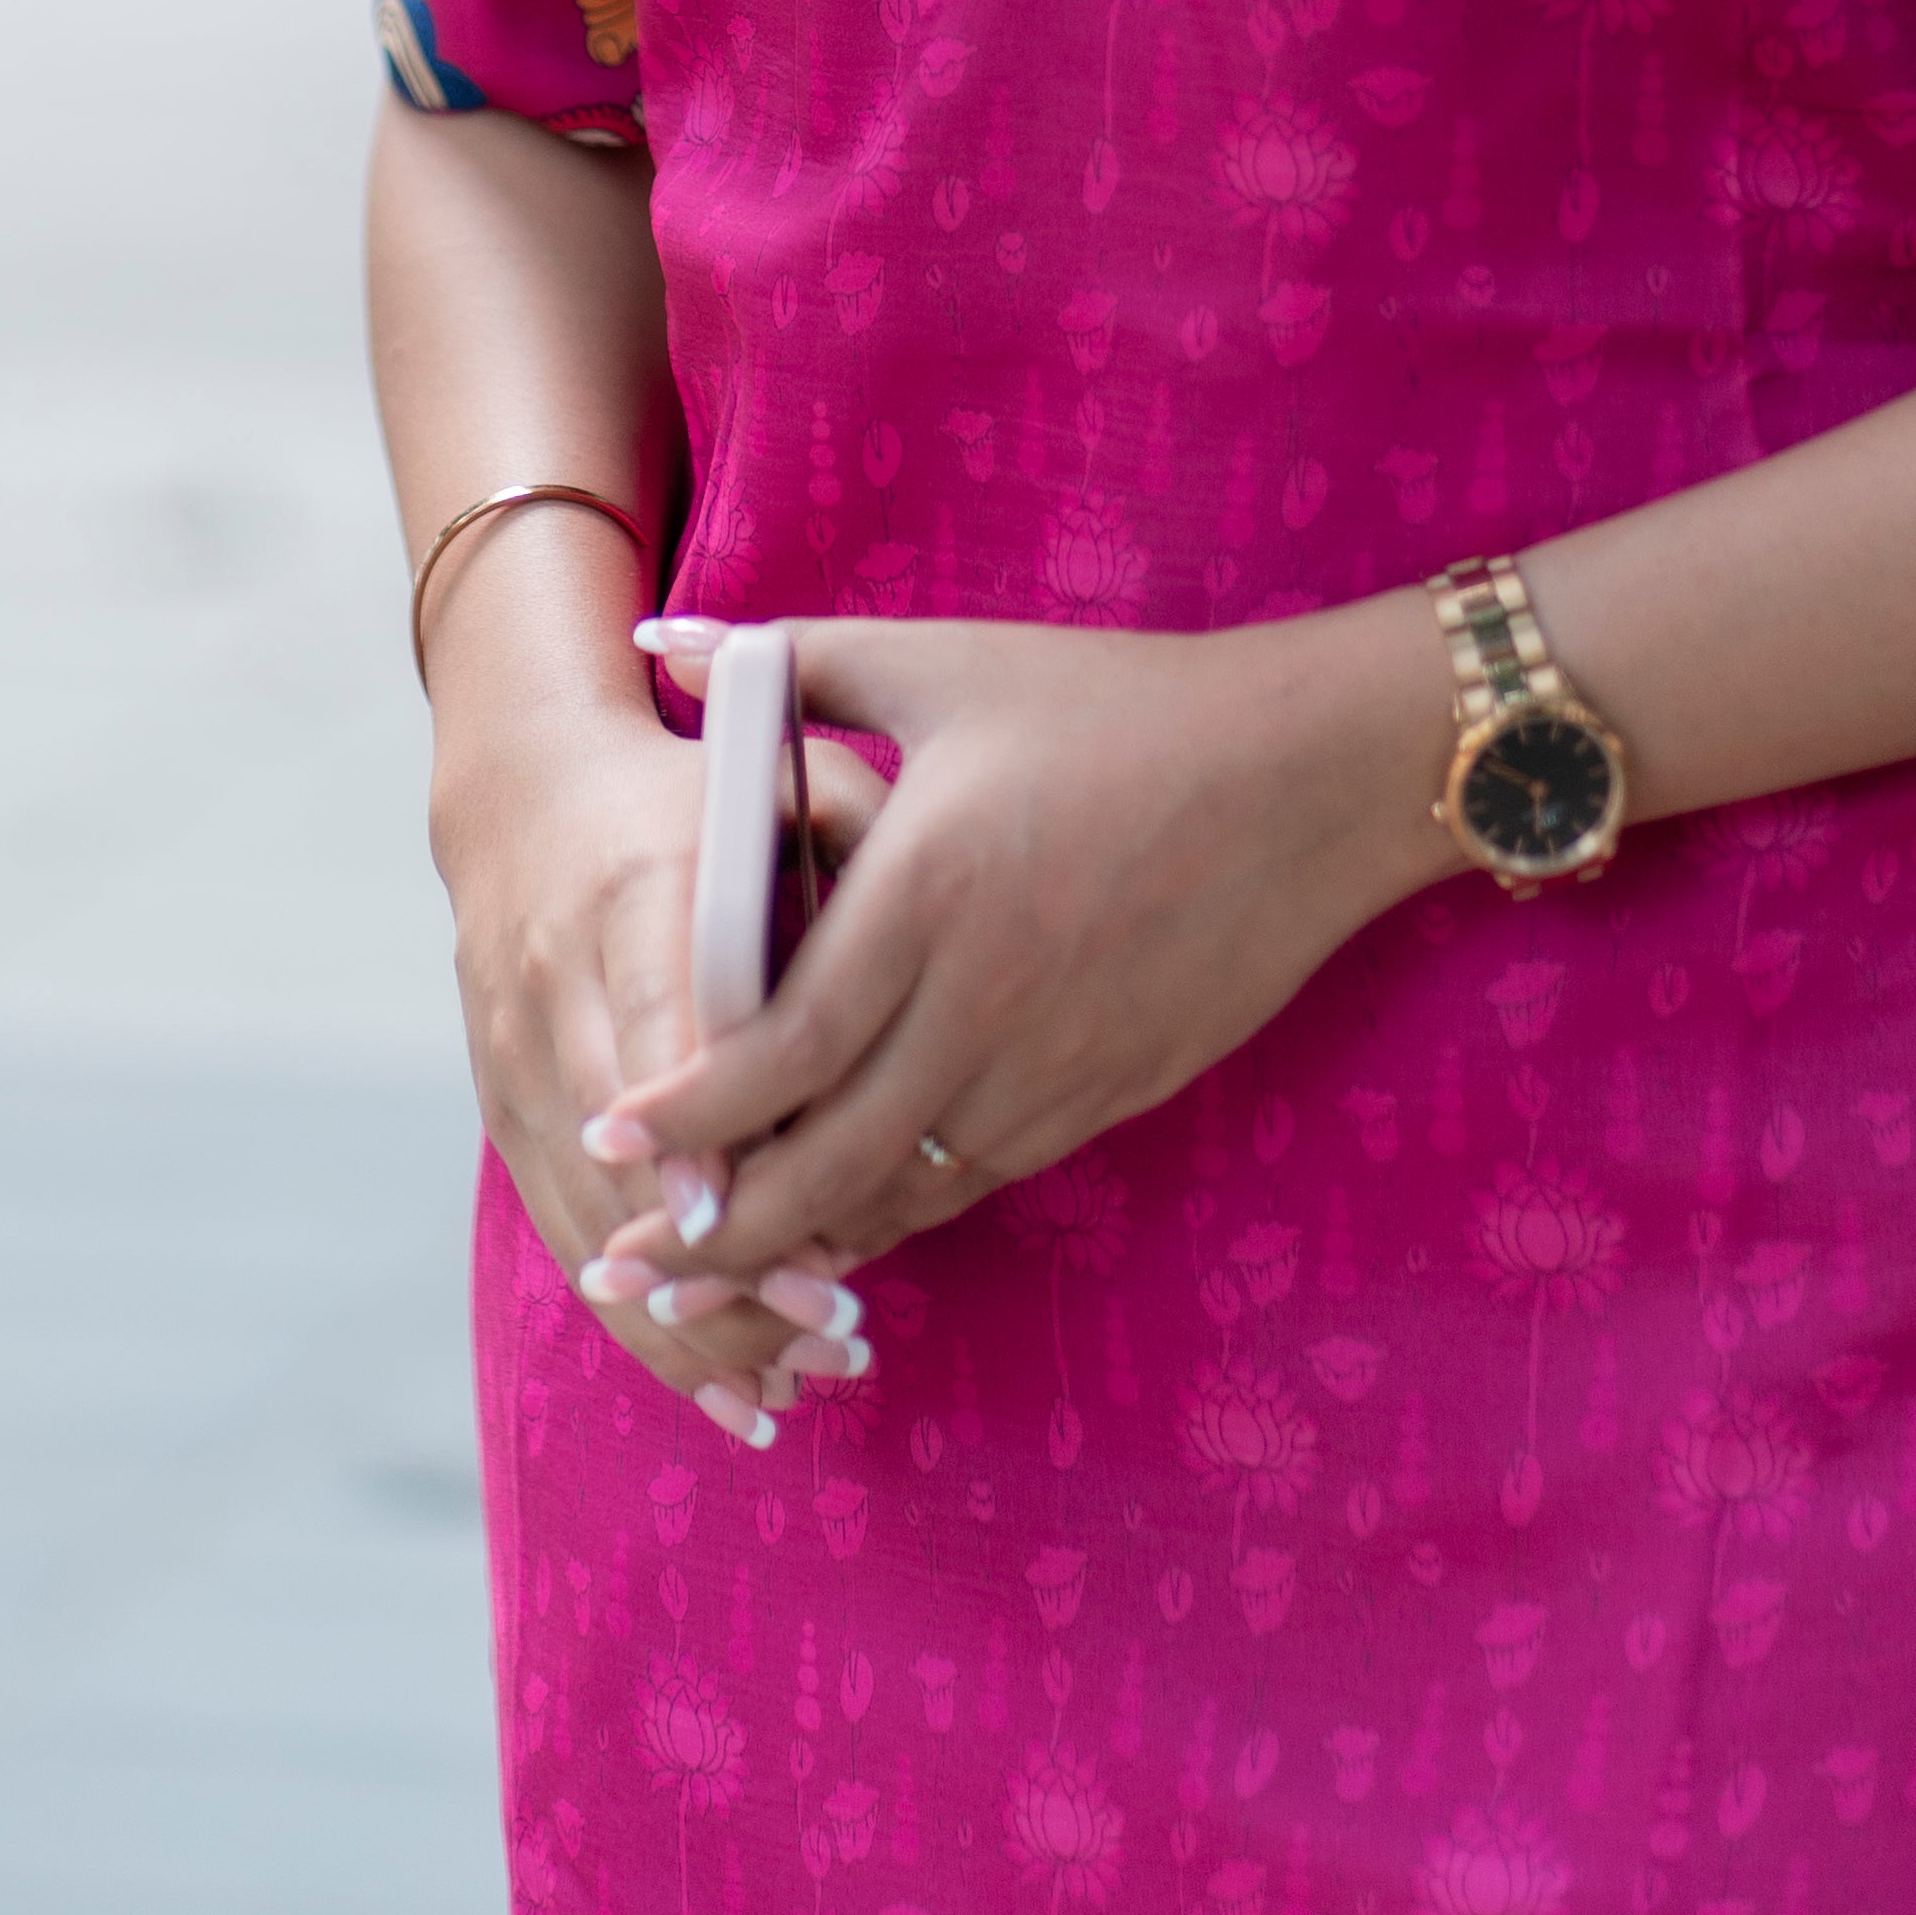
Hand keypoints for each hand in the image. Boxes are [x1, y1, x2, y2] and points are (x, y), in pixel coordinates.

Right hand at [434, 702, 890, 1442]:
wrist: (531, 789)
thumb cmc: (694, 786)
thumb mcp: (775, 779)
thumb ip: (853, 841)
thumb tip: (946, 931)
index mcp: (629, 887)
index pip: (655, 1027)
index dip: (699, 1130)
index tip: (759, 1213)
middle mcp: (553, 984)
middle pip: (623, 1153)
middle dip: (725, 1258)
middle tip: (838, 1324)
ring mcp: (515, 1059)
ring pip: (594, 1220)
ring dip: (695, 1314)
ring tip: (807, 1376)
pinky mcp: (507, 1113)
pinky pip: (572, 1239)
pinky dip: (650, 1324)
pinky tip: (735, 1389)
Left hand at [570, 598, 1447, 1311]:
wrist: (1309, 778)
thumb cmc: (1116, 707)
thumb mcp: (946, 665)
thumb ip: (790, 664)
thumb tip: (654, 646)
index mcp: (928, 892)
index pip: (778, 1049)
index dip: (685, 1114)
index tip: (606, 1138)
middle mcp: (983, 1001)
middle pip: (824, 1163)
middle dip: (714, 1232)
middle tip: (627, 1267)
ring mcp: (1052, 1064)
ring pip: (902, 1195)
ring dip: (803, 1239)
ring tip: (716, 1268)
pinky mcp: (1106, 1097)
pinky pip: (976, 1183)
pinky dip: (900, 1214)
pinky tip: (846, 1219)